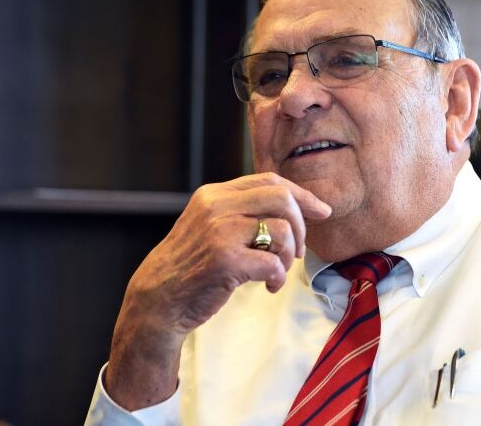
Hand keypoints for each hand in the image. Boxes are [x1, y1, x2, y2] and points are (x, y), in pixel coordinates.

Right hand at [104, 172, 330, 409]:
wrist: (158, 299)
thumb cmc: (192, 265)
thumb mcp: (209, 225)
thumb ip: (242, 211)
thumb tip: (296, 207)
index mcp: (214, 194)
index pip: (270, 181)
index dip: (301, 195)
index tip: (321, 211)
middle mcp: (216, 206)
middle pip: (281, 198)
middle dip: (301, 225)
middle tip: (299, 250)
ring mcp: (220, 232)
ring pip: (282, 230)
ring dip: (290, 255)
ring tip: (279, 270)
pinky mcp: (225, 260)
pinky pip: (274, 263)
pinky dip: (279, 278)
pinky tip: (269, 286)